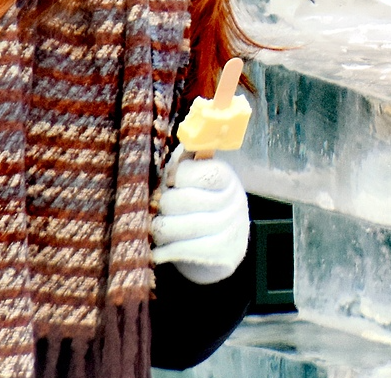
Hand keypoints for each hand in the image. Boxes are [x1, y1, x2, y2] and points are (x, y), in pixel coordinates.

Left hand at [151, 144, 249, 284]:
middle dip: (164, 206)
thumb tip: (183, 134)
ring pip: (182, 227)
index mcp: (226, 177)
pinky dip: (167, 251)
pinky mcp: (224, 255)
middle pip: (186, 200)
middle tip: (158, 209)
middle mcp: (234, 201)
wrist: (218, 248)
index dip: (179, 176)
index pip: (204, 172)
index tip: (169, 182)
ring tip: (156, 229)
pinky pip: (186, 251)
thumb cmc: (196, 204)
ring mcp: (231, 229)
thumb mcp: (192, 179)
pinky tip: (158, 251)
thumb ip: (184, 161)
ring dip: (161, 230)